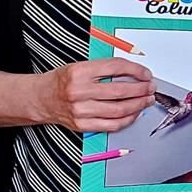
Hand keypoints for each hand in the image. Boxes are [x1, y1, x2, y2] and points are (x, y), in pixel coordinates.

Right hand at [38, 58, 154, 132]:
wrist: (40, 98)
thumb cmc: (63, 81)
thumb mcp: (81, 66)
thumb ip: (105, 69)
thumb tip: (135, 73)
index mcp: (80, 72)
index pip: (116, 68)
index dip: (137, 71)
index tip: (146, 74)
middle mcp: (79, 91)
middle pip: (120, 91)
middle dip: (142, 89)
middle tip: (151, 88)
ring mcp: (80, 110)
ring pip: (119, 110)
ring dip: (139, 105)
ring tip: (147, 100)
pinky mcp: (82, 125)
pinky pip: (112, 125)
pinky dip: (128, 119)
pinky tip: (135, 113)